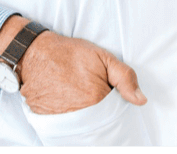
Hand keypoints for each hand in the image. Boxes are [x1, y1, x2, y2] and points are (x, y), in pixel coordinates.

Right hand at [16, 29, 146, 115]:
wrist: (35, 52)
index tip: (104, 90)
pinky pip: (63, 125)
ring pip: (82, 124)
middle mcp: (80, 113)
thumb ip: (125, 78)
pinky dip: (66, 115)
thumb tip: (141, 100)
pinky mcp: (47, 120)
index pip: (114, 111)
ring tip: (75, 94)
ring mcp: (62, 118)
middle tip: (87, 90)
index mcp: (96, 98)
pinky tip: (64, 101)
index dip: (111, 100)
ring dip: (82, 113)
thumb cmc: (70, 53)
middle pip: (98, 119)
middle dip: (98, 109)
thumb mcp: (104, 57)